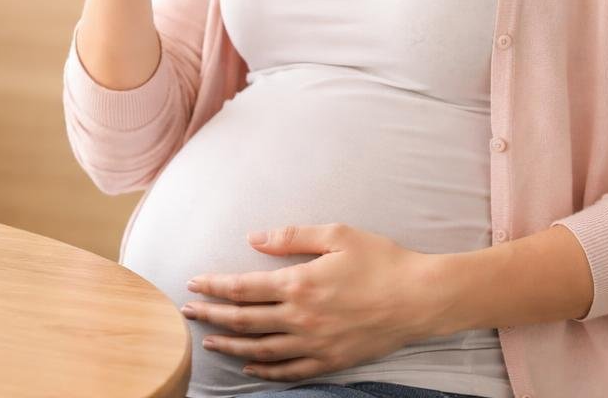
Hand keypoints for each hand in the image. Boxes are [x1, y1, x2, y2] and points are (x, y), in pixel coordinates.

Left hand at [180, 223, 435, 382]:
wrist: (420, 298)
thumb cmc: (381, 260)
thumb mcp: (337, 235)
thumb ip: (292, 236)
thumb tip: (254, 239)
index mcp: (300, 283)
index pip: (244, 287)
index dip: (215, 286)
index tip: (193, 283)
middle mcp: (301, 317)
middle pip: (244, 319)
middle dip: (211, 314)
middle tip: (187, 312)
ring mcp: (315, 344)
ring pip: (261, 348)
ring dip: (231, 344)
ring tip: (209, 339)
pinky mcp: (331, 360)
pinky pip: (290, 371)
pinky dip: (265, 371)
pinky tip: (249, 366)